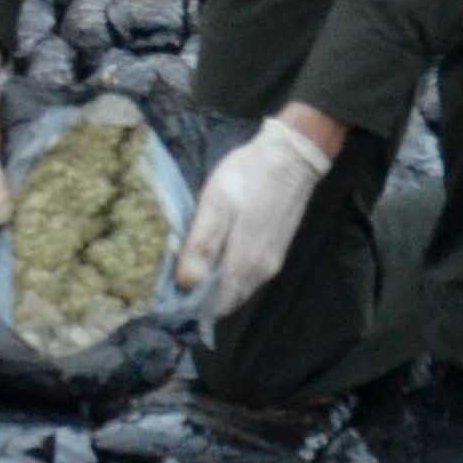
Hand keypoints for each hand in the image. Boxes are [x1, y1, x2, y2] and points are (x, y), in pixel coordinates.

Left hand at [174, 113, 334, 325]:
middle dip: (202, 298)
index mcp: (242, 264)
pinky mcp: (278, 251)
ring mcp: (272, 263)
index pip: (214, 306)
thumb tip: (187, 284)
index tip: (170, 294)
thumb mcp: (216, 205)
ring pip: (239, 289)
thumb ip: (202, 246)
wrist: (292, 156)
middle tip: (177, 278)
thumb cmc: (249, 177)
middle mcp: (261, 272)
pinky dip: (231, 274)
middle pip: (227, 301)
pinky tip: (218, 254)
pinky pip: (250, 276)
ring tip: (194, 266)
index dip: (191, 305)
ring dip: (217, 286)